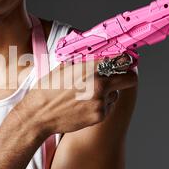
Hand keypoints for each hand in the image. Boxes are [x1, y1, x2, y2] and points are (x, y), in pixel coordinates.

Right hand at [16, 56, 137, 134]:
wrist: (38, 114)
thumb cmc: (47, 89)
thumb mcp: (63, 67)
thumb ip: (84, 60)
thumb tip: (99, 52)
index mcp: (90, 66)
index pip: (121, 58)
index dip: (125, 59)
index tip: (125, 60)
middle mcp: (99, 83)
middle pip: (130, 78)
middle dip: (127, 76)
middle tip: (120, 76)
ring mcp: (101, 101)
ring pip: (117, 94)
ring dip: (108, 93)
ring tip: (87, 94)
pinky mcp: (99, 115)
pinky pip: (108, 106)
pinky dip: (100, 105)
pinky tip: (83, 105)